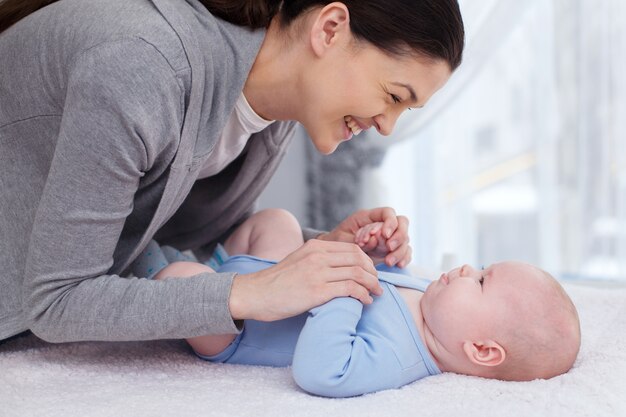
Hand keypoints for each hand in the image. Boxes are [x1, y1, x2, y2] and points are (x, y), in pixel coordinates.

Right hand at [228, 239, 382, 321]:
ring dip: (372, 285)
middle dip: (373, 273)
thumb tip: (340, 269)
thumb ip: (318, 261)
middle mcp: (318, 256)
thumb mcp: (298, 261)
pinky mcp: (317, 291)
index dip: (367, 261)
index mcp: (315, 247)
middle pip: (359, 259)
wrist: (254, 294)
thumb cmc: (276, 283)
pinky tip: (364, 302)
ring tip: (375, 295)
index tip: (371, 274)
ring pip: (358, 273)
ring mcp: (318, 273)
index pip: (352, 248)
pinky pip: (350, 289)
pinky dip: (362, 295)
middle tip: (378, 286)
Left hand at [319, 207, 411, 266]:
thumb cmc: (338, 243)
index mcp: (370, 216)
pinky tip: (399, 265)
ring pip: (405, 240)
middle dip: (398, 236)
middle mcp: (383, 225)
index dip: (390, 222)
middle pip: (402, 223)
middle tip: (389, 247)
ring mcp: (390, 238)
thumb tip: (375, 238)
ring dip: (400, 251)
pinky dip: (404, 258)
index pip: (388, 213)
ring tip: (388, 262)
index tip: (384, 234)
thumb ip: (359, 236)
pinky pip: (405, 252)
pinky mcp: (392, 251)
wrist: (335, 256)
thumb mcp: (343, 237)